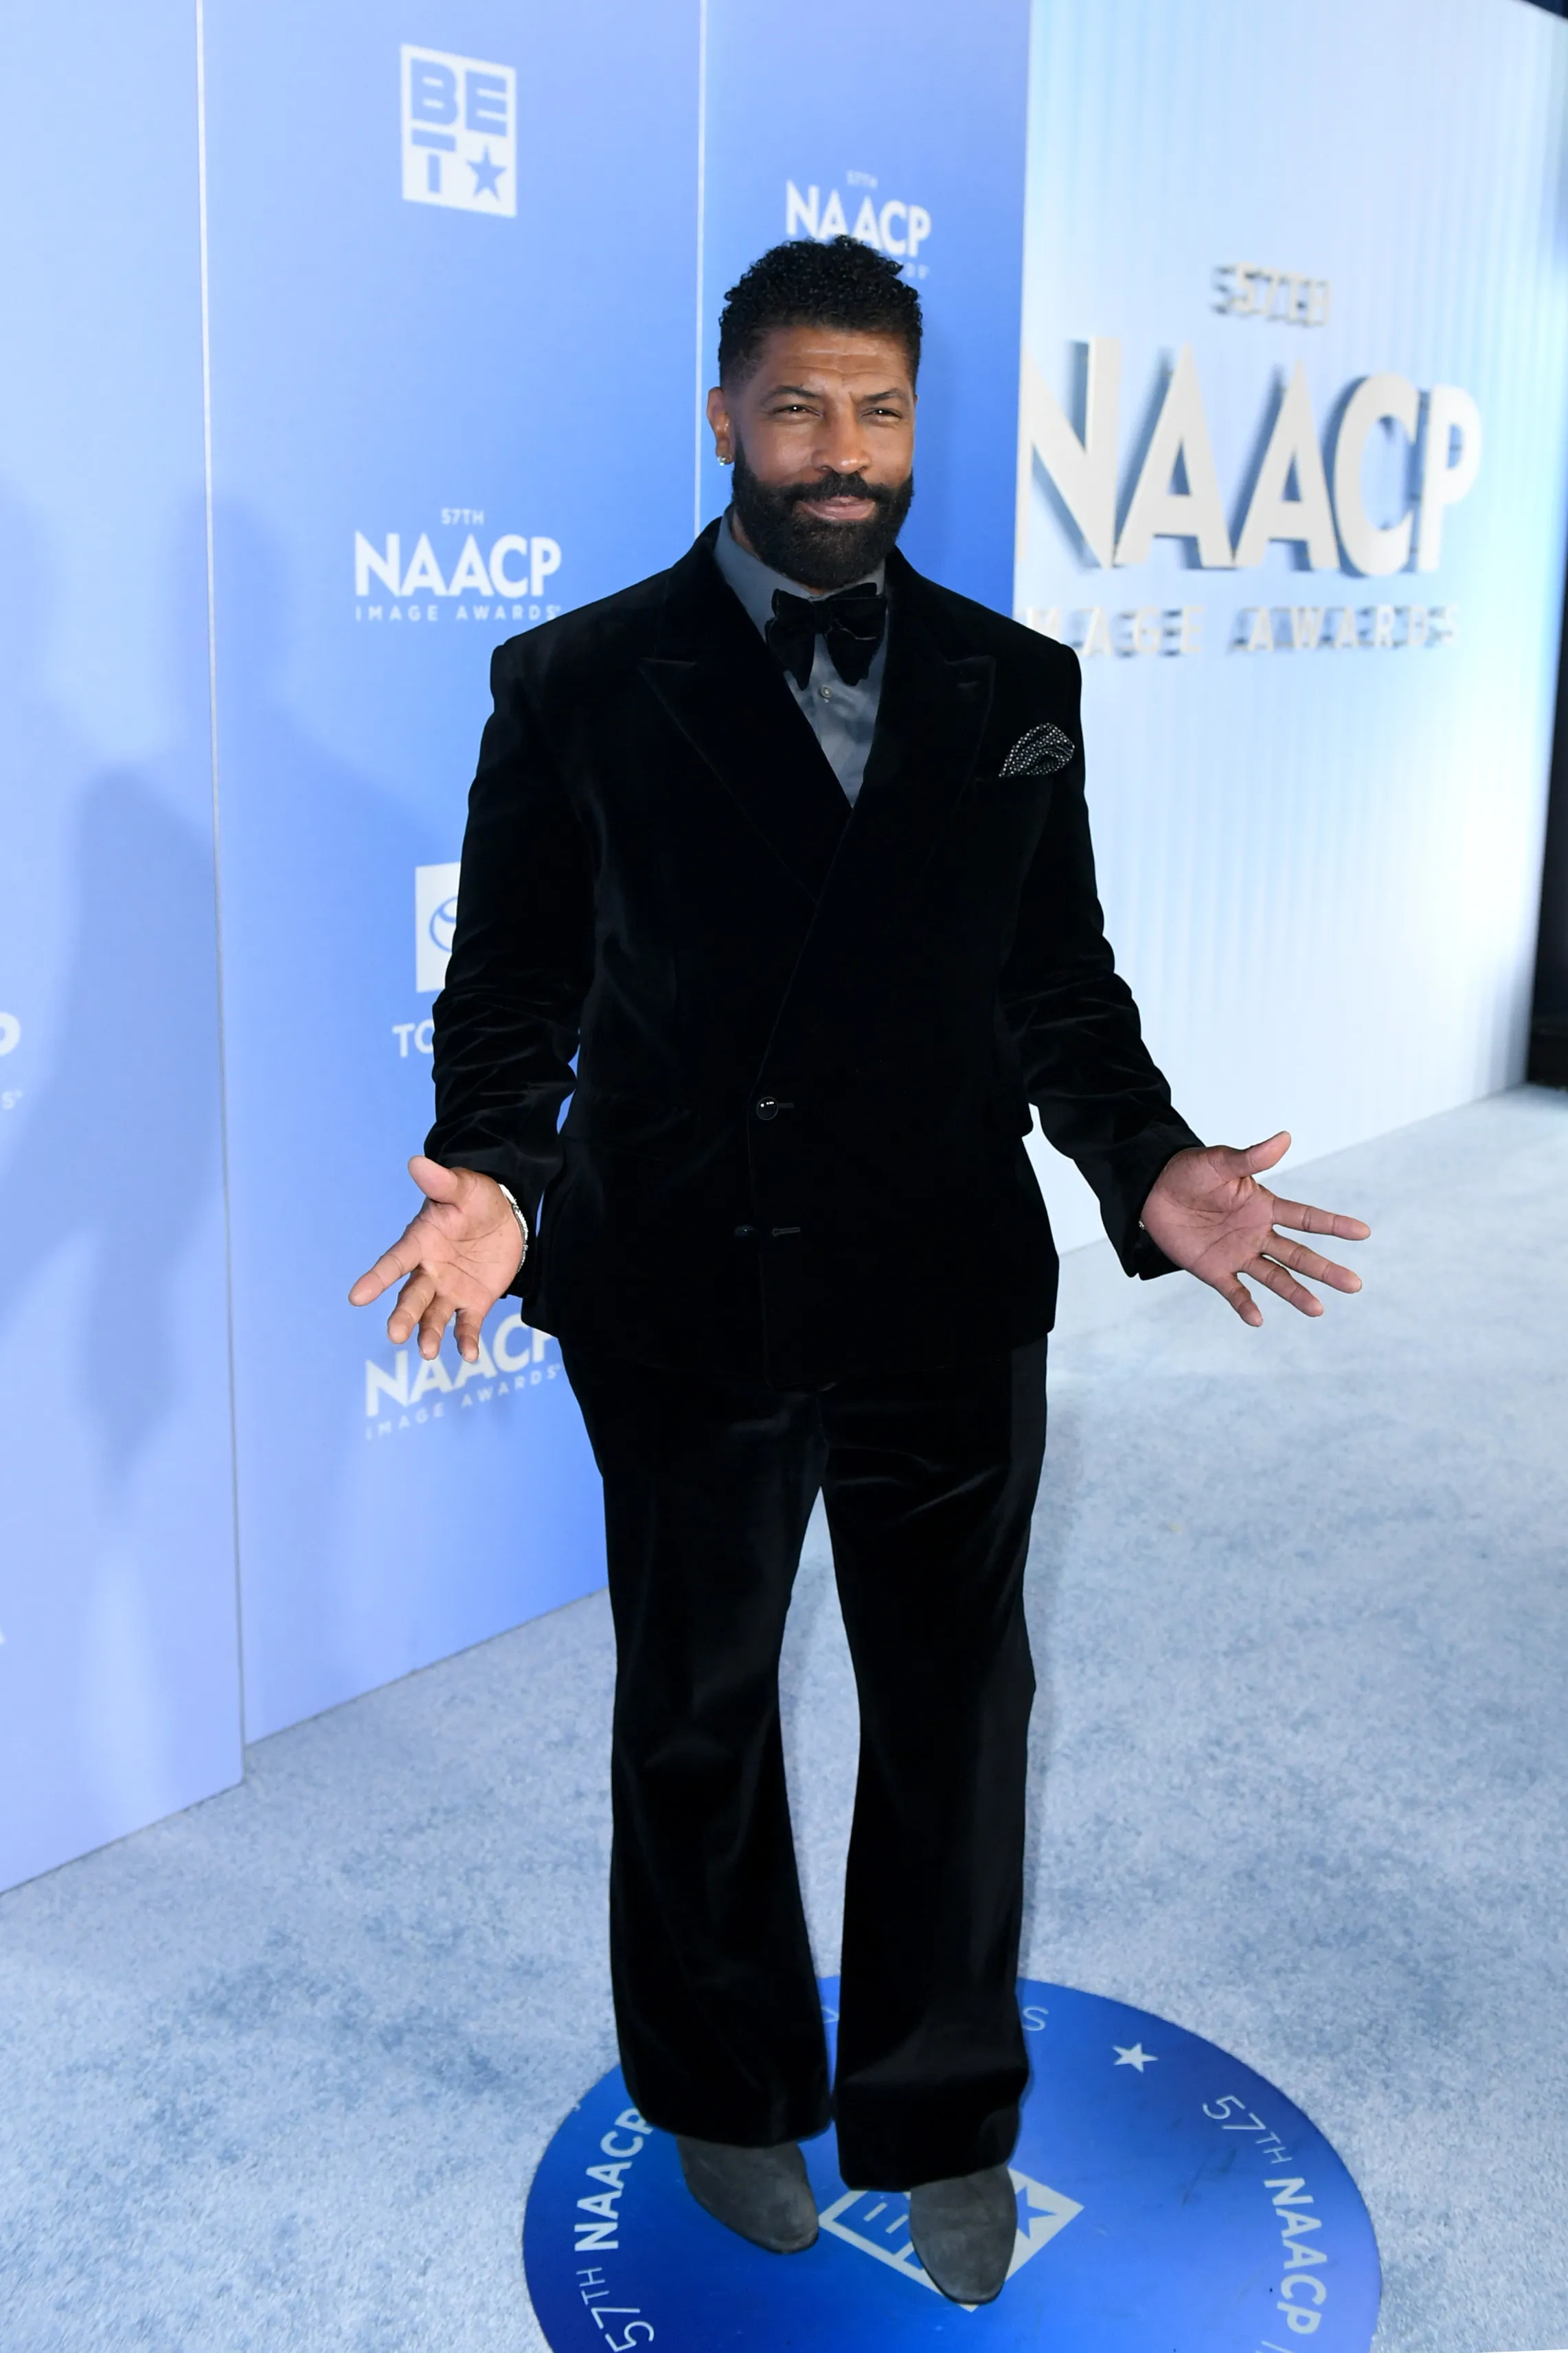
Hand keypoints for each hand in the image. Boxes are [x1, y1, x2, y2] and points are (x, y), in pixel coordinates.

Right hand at [348, 1157, 524, 1361]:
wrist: (505, 1217)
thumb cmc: (475, 1199)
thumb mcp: (463, 1187)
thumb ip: (442, 1182)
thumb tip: (417, 1162)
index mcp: (420, 1242)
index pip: (395, 1261)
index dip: (376, 1278)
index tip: (356, 1296)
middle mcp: (429, 1271)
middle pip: (412, 1297)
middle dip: (403, 1315)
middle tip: (394, 1334)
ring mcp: (449, 1289)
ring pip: (434, 1316)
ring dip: (429, 1334)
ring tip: (427, 1352)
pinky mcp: (473, 1302)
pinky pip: (467, 1325)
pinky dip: (466, 1340)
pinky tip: (469, 1355)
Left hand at [1139, 1131, 1367, 1327]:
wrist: (1152, 1190)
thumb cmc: (1190, 1171)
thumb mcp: (1221, 1162)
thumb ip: (1252, 1158)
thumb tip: (1285, 1137)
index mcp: (1264, 1206)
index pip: (1306, 1217)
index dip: (1334, 1224)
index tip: (1363, 1232)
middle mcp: (1257, 1233)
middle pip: (1299, 1255)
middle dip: (1326, 1270)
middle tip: (1355, 1285)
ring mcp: (1238, 1254)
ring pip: (1274, 1277)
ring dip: (1296, 1293)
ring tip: (1318, 1310)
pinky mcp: (1214, 1270)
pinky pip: (1234, 1291)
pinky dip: (1245, 1305)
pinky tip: (1257, 1319)